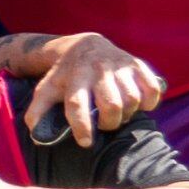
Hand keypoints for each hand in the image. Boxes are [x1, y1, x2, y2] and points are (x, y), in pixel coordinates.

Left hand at [22, 30, 163, 141]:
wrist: (84, 46)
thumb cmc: (65, 75)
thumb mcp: (47, 89)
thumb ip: (38, 112)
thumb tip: (37, 138)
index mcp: (74, 78)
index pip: (78, 104)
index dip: (83, 126)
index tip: (86, 142)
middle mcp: (98, 70)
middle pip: (111, 104)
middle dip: (109, 122)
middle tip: (104, 124)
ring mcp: (120, 66)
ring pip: (131, 99)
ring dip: (127, 114)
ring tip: (117, 114)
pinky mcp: (137, 64)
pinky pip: (151, 89)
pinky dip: (148, 102)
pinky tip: (137, 104)